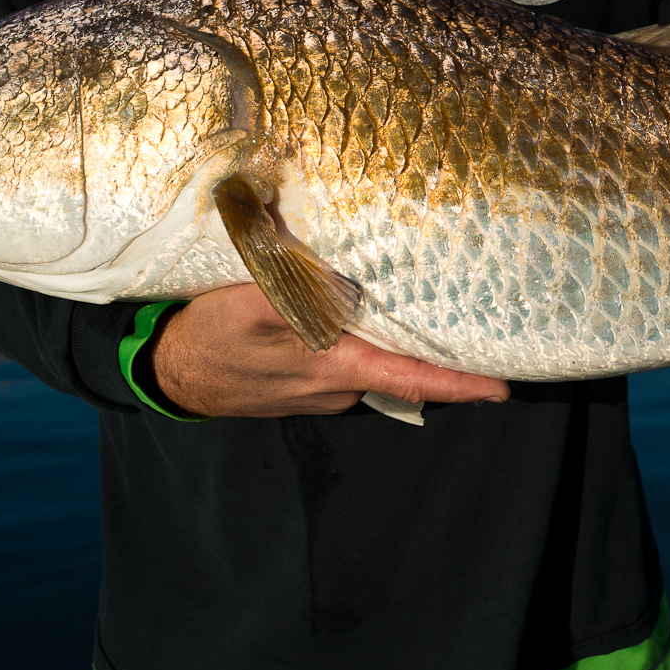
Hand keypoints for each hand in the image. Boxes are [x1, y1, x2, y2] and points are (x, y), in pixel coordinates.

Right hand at [150, 281, 510, 417]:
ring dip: (396, 338)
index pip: (410, 379)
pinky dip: (363, 337)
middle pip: (401, 367)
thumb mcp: (247, 306)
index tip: (501, 388)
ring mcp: (322, 387)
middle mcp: (337, 385)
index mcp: (333, 368)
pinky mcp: (307, 379)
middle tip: (482, 323)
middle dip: (439, 350)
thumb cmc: (208, 339)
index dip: (458, 384)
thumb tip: (340, 280)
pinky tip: (362, 307)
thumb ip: (296, 293)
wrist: (167, 372)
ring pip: (374, 360)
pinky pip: (348, 358)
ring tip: (427, 301)